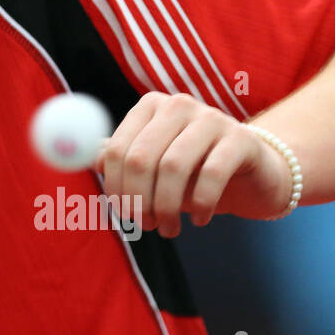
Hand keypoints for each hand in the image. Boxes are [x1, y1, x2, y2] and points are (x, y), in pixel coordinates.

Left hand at [93, 92, 293, 237]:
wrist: (252, 174)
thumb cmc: (192, 171)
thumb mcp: (152, 165)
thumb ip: (118, 158)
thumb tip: (82, 157)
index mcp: (150, 107)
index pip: (116, 150)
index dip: (115, 188)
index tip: (124, 216)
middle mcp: (178, 105)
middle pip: (141, 157)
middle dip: (139, 200)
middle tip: (146, 227)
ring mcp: (212, 119)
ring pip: (173, 167)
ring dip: (167, 207)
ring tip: (170, 229)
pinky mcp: (241, 139)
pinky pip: (212, 174)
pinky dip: (201, 204)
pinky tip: (200, 219)